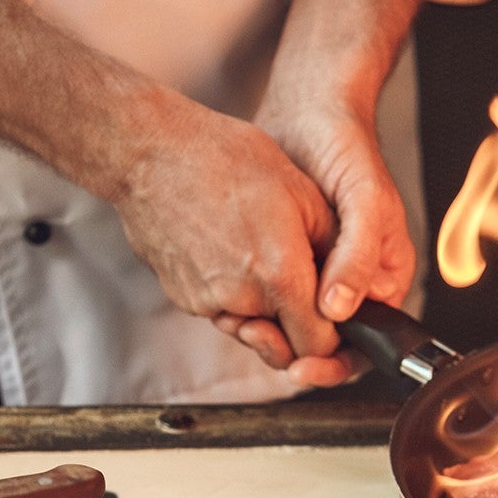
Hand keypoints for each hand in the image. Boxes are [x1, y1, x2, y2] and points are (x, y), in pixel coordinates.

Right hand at [113, 101, 343, 372]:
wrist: (150, 153)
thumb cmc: (227, 160)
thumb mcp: (303, 194)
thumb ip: (334, 250)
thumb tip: (347, 286)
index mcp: (280, 275)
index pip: (318, 344)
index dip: (333, 336)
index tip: (334, 317)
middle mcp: (242, 300)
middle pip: (284, 341)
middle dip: (297, 323)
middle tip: (300, 282)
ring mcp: (206, 303)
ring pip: (250, 326)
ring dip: (263, 307)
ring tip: (260, 253)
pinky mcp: (181, 298)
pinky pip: (221, 310)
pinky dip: (232, 293)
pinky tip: (229, 250)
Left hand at [244, 96, 415, 386]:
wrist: (308, 114)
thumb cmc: (349, 151)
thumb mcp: (367, 202)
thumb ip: (359, 257)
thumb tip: (339, 311)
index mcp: (381, 279)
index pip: (367, 343)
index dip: (336, 361)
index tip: (304, 366)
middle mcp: (349, 285)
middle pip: (325, 344)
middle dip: (294, 352)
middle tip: (261, 344)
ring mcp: (313, 276)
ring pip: (291, 326)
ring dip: (267, 333)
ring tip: (241, 326)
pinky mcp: (280, 263)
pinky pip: (267, 301)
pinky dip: (250, 309)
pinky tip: (230, 305)